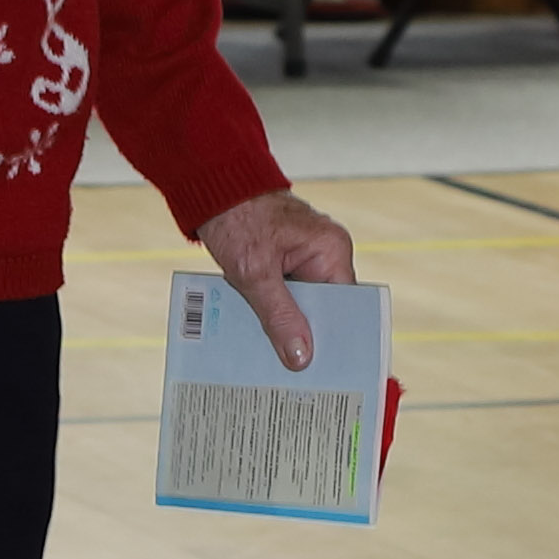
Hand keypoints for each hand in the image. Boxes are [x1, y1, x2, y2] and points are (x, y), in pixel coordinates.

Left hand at [192, 185, 359, 370]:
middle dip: (307, 334)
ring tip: (273, 357)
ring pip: (302, 304)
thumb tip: (301, 356)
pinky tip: (259, 332)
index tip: (328, 367)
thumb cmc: (235, 217)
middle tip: (295, 371)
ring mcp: (306, 256)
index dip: (337, 336)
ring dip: (285, 323)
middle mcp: (326, 253)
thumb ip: (279, 315)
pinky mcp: (286, 260)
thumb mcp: (254, 273)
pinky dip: (272, 309)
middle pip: (324, 308)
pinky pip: (286, 293)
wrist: (211, 187)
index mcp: (331, 250)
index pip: (347, 305)